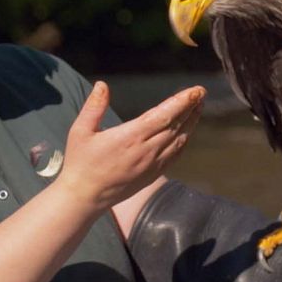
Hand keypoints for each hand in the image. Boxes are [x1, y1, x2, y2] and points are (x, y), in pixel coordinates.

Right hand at [57, 81, 204, 212]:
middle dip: (191, 107)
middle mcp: (146, 151)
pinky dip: (184, 140)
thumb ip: (94, 107)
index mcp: (130, 137)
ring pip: (179, 140)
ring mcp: (152, 165)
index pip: (163, 116)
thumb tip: (102, 84)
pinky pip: (175, 155)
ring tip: (198, 106)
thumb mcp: (80, 131)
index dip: (182, 102)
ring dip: (190, 122)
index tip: (195, 91)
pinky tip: (187, 130)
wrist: (85, 197)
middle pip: (176, 125)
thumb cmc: (80, 162)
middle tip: (201, 92)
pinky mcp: (153, 175)